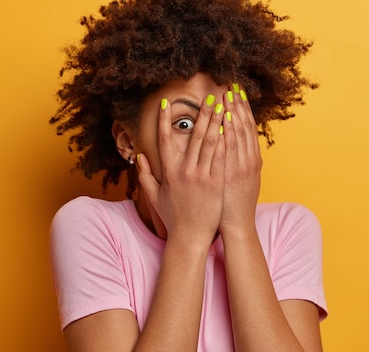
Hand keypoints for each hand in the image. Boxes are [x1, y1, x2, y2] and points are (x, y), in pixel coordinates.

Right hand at [137, 96, 225, 243]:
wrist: (190, 237)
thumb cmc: (173, 218)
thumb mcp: (154, 197)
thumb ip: (145, 176)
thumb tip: (139, 157)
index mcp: (169, 172)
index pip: (165, 140)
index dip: (165, 120)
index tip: (167, 103)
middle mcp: (185, 171)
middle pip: (193, 136)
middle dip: (201, 114)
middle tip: (208, 97)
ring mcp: (201, 177)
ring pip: (209, 143)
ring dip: (216, 122)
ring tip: (222, 105)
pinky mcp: (216, 183)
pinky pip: (221, 157)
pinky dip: (224, 141)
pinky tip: (229, 127)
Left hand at [218, 86, 261, 234]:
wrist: (236, 226)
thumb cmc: (234, 205)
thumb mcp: (244, 181)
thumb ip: (241, 162)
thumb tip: (234, 146)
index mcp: (251, 161)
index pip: (248, 129)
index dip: (244, 109)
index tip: (238, 92)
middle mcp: (249, 161)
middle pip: (245, 127)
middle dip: (238, 105)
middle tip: (233, 85)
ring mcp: (241, 167)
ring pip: (239, 135)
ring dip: (233, 113)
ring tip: (228, 95)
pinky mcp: (231, 174)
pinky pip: (231, 149)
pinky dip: (229, 133)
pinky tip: (225, 118)